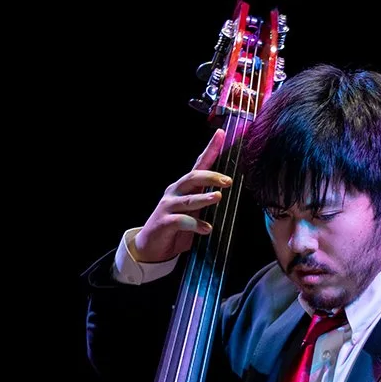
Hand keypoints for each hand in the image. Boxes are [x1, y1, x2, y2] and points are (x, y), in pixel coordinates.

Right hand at [130, 129, 230, 263]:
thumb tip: (227, 189)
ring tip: (218, 197)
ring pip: (188, 199)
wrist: (152, 247)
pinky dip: (195, 224)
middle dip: (211, 177)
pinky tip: (206, 229)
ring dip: (204, 198)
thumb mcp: (194, 210)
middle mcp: (175, 192)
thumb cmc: (176, 227)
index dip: (210, 149)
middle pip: (193, 178)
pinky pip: (181, 221)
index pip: (199, 164)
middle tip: (228, 181)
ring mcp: (168, 207)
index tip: (221, 134)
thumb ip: (206, 198)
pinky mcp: (164, 223)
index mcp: (184, 187)